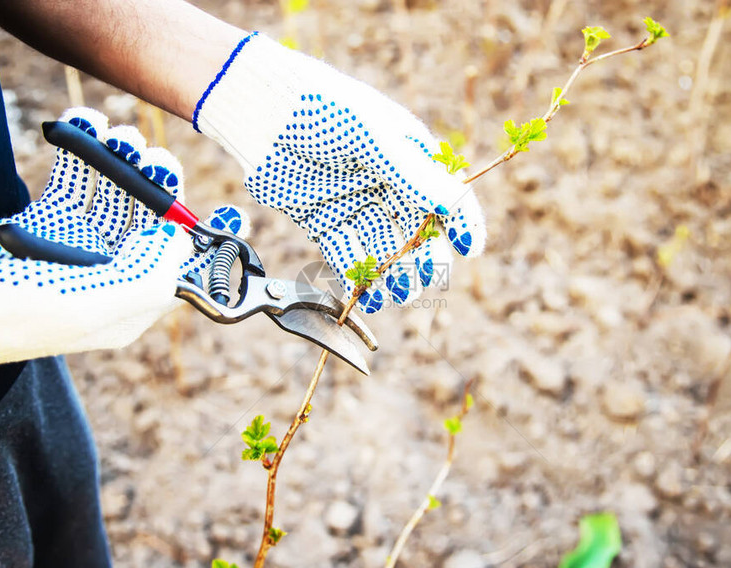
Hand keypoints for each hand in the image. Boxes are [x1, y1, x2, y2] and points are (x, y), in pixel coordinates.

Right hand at [0, 109, 248, 377]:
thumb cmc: (16, 315)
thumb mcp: (96, 308)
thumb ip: (150, 279)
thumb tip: (183, 245)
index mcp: (131, 302)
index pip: (180, 262)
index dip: (199, 230)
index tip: (217, 203)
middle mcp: (110, 274)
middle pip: (150, 220)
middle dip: (156, 184)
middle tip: (152, 156)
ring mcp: (76, 247)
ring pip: (114, 195)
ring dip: (121, 162)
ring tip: (116, 136)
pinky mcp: (44, 222)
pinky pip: (73, 180)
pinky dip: (81, 151)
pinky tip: (83, 123)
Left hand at [194, 33, 484, 312]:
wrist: (261, 107)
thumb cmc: (324, 109)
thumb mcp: (374, 138)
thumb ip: (413, 175)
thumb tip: (453, 207)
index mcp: (408, 156)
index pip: (446, 195)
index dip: (462, 223)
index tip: (469, 251)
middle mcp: (386, 183)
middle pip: (414, 231)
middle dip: (422, 259)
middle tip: (421, 282)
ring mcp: (354, 203)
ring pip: (381, 248)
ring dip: (391, 274)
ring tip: (395, 294)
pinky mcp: (322, 219)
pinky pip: (345, 253)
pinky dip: (355, 276)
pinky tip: (366, 296)